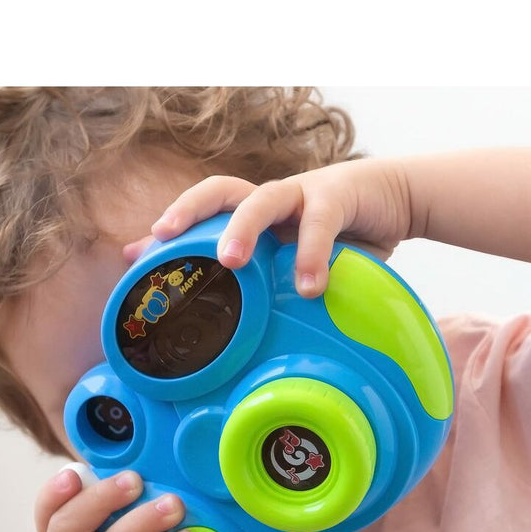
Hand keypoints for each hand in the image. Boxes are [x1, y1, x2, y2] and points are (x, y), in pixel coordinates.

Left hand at [149, 157, 413, 297]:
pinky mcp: (340, 194)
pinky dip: (313, 255)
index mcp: (258, 215)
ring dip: (243, 228)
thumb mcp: (301, 264)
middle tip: (163, 239)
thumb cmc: (341, 237)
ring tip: (231, 261)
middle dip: (188, 212)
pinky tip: (311, 288)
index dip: (171, 229)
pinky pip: (321, 223)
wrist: (397, 200)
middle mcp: (273, 200)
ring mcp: (303, 193)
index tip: (133, 257)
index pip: (205, 214)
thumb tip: (247, 340)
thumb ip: (276, 286)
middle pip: (220, 191)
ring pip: (262, 200)